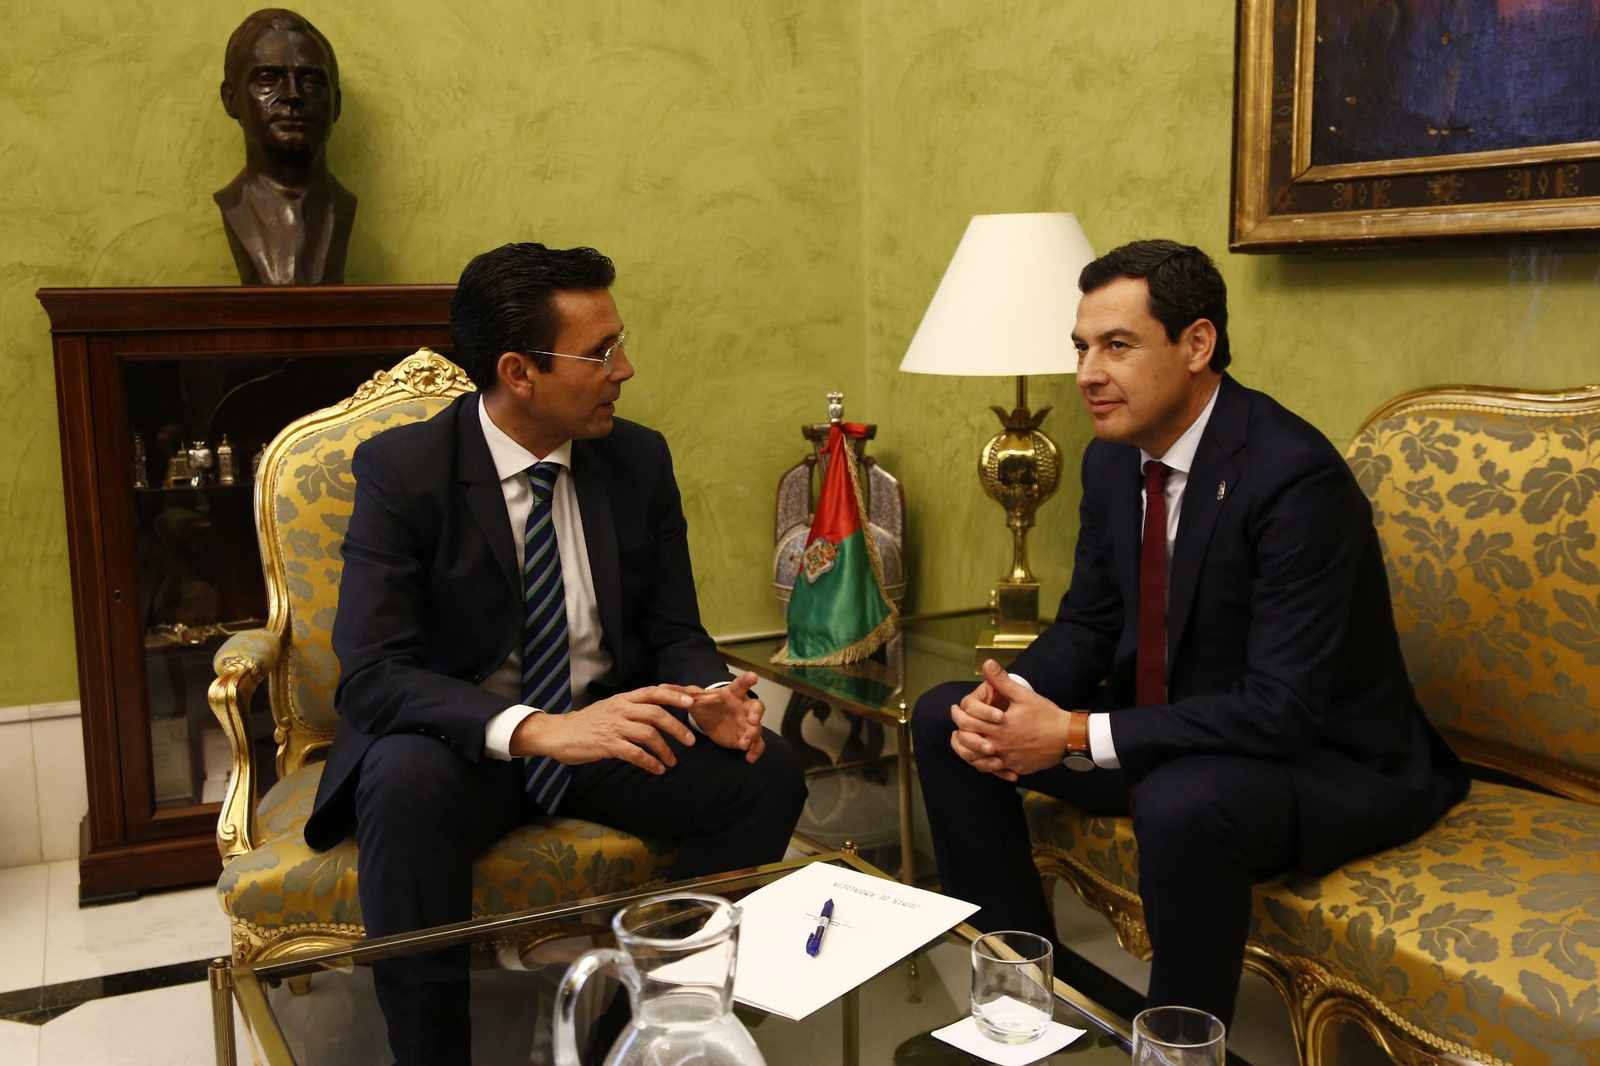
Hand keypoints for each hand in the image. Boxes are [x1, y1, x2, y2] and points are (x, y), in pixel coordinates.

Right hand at [510, 686, 695, 774]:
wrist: (559, 734)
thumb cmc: (587, 723)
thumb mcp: (610, 708)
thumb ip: (631, 708)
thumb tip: (656, 712)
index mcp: (623, 699)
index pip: (653, 692)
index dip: (674, 696)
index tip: (691, 702)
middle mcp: (621, 709)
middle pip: (657, 714)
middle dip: (677, 727)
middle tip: (690, 741)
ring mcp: (614, 727)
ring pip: (649, 734)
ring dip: (665, 750)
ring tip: (672, 761)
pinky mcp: (608, 745)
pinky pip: (635, 754)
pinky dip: (650, 762)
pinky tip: (657, 769)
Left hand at [664, 671, 766, 762]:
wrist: (711, 719)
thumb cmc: (707, 704)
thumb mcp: (694, 698)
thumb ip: (680, 693)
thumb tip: (660, 687)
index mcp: (732, 693)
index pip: (740, 685)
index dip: (747, 680)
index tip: (753, 676)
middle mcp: (744, 707)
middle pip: (756, 707)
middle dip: (756, 714)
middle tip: (751, 720)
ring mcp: (748, 723)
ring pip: (757, 728)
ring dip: (753, 735)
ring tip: (744, 744)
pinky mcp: (747, 737)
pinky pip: (757, 744)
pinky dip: (756, 751)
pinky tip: (749, 758)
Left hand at [949, 660, 1073, 781]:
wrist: (1067, 738)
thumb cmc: (1047, 715)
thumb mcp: (1024, 695)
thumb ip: (1002, 681)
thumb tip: (987, 663)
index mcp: (999, 726)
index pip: (967, 722)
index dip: (958, 714)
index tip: (956, 709)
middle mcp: (1000, 745)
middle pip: (968, 741)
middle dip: (959, 733)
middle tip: (957, 725)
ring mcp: (1007, 759)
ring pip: (977, 761)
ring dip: (969, 751)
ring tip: (966, 742)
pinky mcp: (1015, 768)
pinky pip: (994, 771)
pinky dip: (986, 765)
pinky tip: (985, 757)